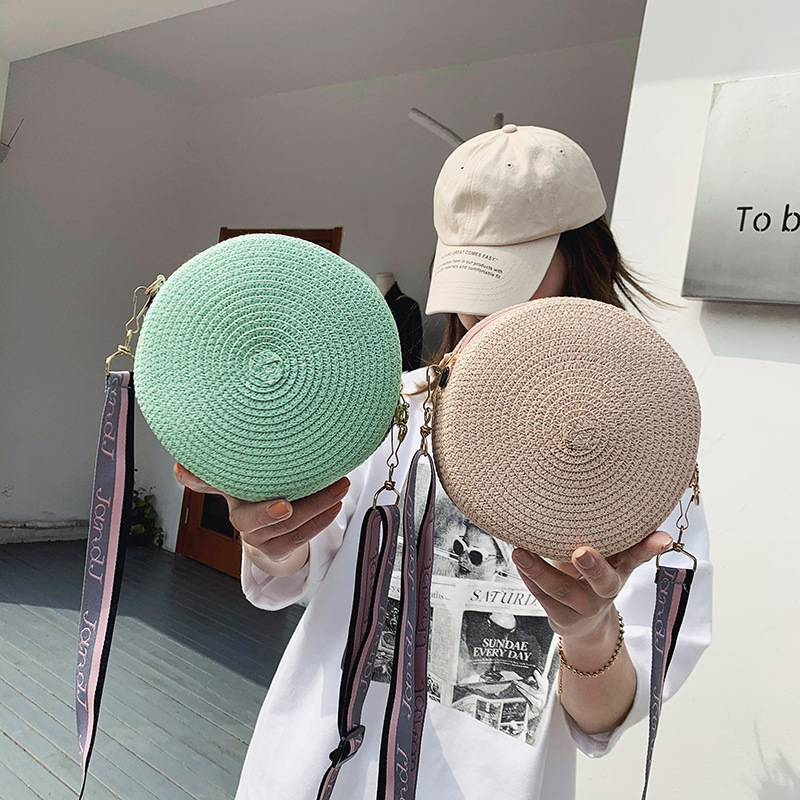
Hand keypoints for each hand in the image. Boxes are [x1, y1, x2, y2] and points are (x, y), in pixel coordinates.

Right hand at [174, 464, 349, 565]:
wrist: (276, 519)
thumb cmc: (262, 487)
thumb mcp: (246, 469)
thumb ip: (230, 457)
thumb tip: (185, 454)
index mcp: (228, 492)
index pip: (204, 484)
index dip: (196, 479)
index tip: (185, 469)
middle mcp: (239, 519)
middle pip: (248, 520)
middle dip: (266, 512)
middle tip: (286, 505)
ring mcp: (259, 538)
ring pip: (283, 529)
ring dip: (313, 509)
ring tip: (338, 488)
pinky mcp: (278, 549)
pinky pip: (299, 540)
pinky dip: (320, 522)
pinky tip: (334, 505)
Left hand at [511, 531, 673, 643]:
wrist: (584, 621)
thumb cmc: (591, 570)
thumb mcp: (607, 552)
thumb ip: (610, 529)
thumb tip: (618, 490)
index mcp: (621, 568)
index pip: (639, 556)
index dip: (650, 547)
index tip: (661, 538)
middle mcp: (608, 589)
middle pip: (605, 582)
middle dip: (594, 567)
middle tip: (580, 552)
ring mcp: (587, 607)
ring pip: (564, 591)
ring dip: (540, 571)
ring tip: (521, 552)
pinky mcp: (564, 618)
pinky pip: (544, 599)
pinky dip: (530, 579)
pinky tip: (520, 563)